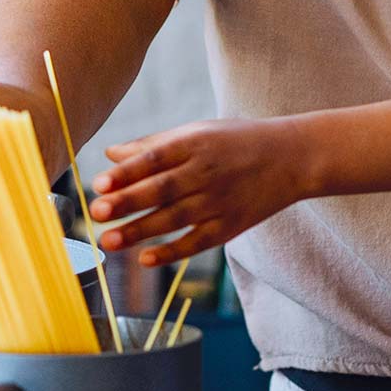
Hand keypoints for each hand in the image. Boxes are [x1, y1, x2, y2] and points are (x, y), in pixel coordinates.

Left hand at [90, 119, 310, 266]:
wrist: (293, 157)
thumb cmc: (237, 141)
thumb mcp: (199, 131)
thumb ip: (154, 145)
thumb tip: (110, 154)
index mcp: (196, 143)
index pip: (156, 158)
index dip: (128, 172)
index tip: (100, 183)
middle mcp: (207, 172)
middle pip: (163, 189)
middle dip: (128, 201)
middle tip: (97, 212)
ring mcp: (220, 200)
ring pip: (175, 219)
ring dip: (140, 231)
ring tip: (108, 241)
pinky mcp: (231, 225)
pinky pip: (198, 241)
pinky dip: (172, 252)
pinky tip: (145, 259)